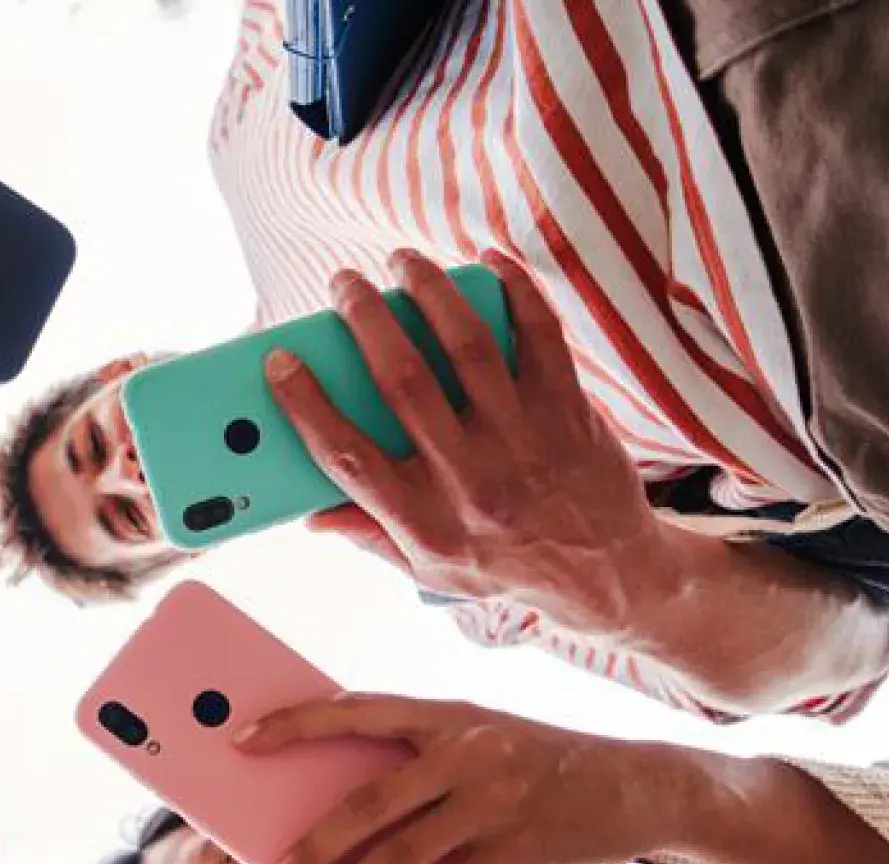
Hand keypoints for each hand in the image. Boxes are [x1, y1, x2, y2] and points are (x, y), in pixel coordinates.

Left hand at [234, 694, 688, 863]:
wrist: (642, 783)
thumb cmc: (538, 762)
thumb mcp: (481, 737)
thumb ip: (419, 760)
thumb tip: (337, 813)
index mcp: (446, 712)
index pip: (356, 708)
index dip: (295, 723)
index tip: (242, 741)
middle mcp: (467, 750)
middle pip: (366, 805)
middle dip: (310, 851)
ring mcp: (495, 799)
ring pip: (398, 857)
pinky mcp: (520, 848)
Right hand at [267, 250, 669, 636]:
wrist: (608, 575)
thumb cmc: (506, 566)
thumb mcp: (429, 569)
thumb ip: (369, 534)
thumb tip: (310, 513)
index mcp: (422, 518)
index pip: (347, 457)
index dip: (305, 404)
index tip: (279, 361)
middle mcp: (470, 478)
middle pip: (403, 383)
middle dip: (365, 321)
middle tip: (344, 285)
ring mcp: (523, 440)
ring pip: (467, 347)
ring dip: (430, 292)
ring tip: (405, 262)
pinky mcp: (568, 410)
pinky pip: (540, 335)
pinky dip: (515, 291)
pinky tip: (488, 263)